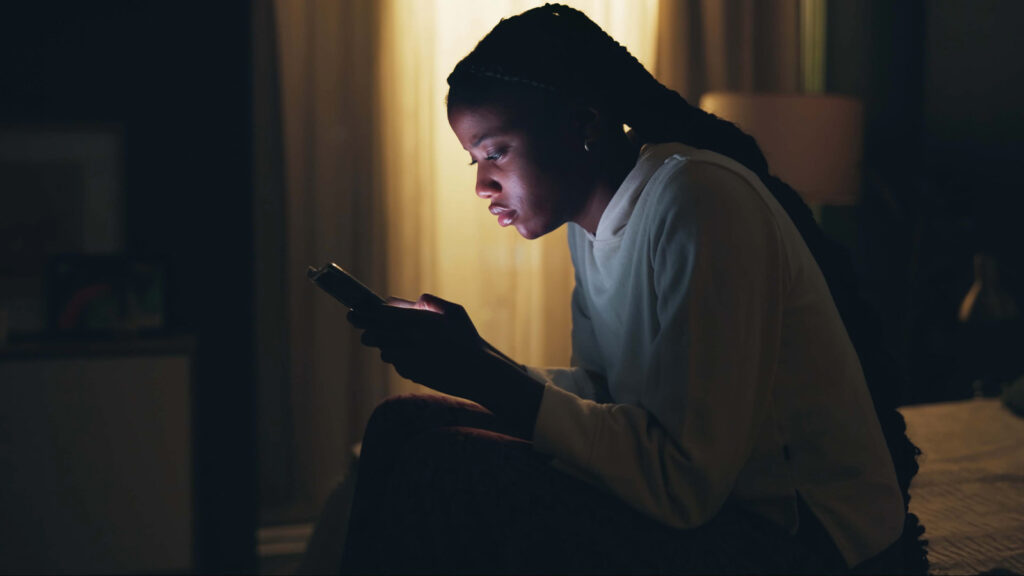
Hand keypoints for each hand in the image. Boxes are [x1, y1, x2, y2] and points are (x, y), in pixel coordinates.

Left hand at [348, 294, 488, 396]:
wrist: (480, 372)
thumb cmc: (469, 339)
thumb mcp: (455, 312)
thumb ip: (430, 302)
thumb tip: (407, 300)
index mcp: (423, 319)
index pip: (382, 313)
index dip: (364, 312)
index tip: (354, 311)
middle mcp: (414, 338)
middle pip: (375, 333)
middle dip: (365, 331)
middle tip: (363, 331)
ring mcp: (412, 357)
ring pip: (383, 351)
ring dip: (384, 347)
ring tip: (392, 344)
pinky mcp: (413, 374)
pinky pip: (397, 364)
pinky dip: (399, 360)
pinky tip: (411, 358)